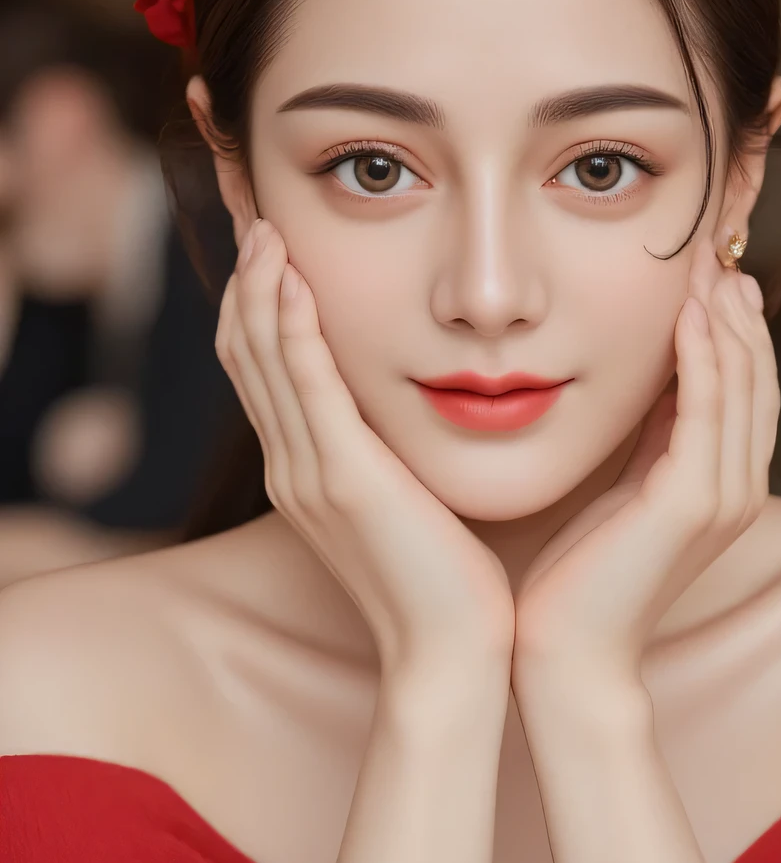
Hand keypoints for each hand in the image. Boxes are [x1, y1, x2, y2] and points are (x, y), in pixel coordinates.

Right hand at [217, 219, 514, 681]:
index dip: (258, 299)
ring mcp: (309, 472)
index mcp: (307, 468)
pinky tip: (290, 277)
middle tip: (249, 206)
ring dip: (260, 286)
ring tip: (265, 223)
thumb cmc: (448, 581)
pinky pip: (304, 385)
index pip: (263, 366)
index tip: (270, 239)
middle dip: (246, 277)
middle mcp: (293, 465)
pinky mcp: (341, 478)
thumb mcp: (409, 500)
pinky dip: (290, 326)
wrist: (452, 655)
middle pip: (245, 350)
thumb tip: (411, 401)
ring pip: (261, 359)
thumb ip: (393, 451)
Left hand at [514, 239, 777, 702]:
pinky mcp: (690, 504)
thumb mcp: (621, 488)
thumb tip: (649, 375)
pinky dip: (704, 357)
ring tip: (708, 263)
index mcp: (722, 487)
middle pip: (756, 379)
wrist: (565, 654)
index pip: (744, 389)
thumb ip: (647, 438)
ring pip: (740, 387)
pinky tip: (690, 313)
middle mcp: (737, 490)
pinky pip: (707, 413)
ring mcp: (721, 499)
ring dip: (725, 320)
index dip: (734, 327)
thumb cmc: (578, 577)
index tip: (712, 270)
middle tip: (717, 247)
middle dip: (737, 310)